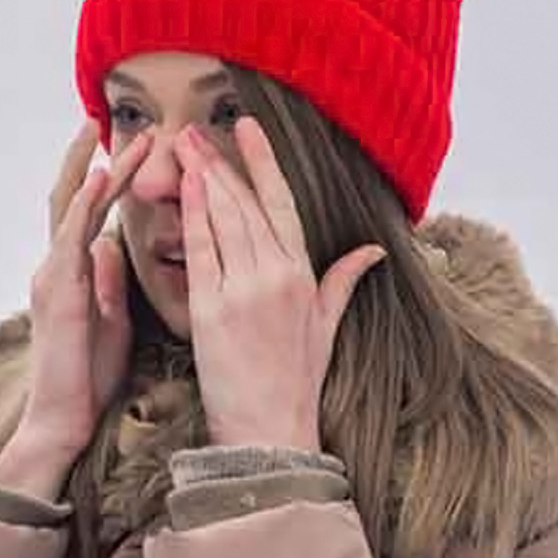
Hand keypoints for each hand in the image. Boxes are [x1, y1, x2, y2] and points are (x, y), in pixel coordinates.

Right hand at [0, 121, 149, 498]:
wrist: (63, 420)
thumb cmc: (88, 376)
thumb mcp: (109, 318)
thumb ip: (108, 280)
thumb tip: (111, 245)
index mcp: (72, 272)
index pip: (90, 212)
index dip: (108, 177)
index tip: (131, 146)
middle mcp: (57, 265)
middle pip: (73, 197)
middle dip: (91, 158)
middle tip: (110, 119)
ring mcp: (53, 275)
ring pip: (70, 207)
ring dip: (94, 168)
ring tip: (111, 133)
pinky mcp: (58, 290)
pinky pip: (70, 237)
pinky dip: (85, 204)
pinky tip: (101, 178)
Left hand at [173, 118, 385, 451]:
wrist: (269, 429)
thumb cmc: (296, 381)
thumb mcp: (326, 326)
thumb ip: (344, 281)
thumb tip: (373, 250)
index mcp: (302, 274)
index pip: (282, 202)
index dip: (263, 161)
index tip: (247, 127)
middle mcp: (275, 275)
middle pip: (246, 204)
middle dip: (220, 162)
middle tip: (194, 131)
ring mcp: (243, 290)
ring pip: (224, 220)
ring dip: (203, 179)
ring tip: (184, 146)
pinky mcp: (212, 309)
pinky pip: (201, 252)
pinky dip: (193, 217)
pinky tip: (185, 187)